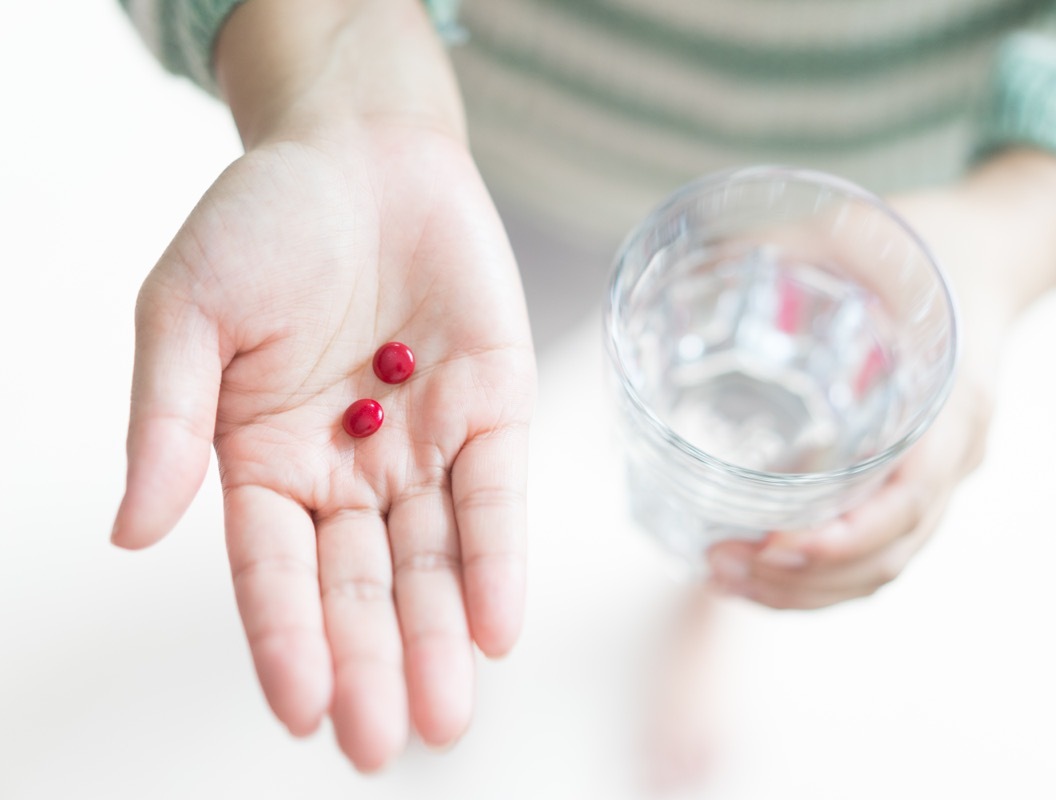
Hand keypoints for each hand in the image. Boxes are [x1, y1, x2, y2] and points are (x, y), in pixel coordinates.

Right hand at [110, 0, 533, 768]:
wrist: (362, 150)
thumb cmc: (264, 223)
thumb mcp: (187, 311)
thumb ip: (167, 421)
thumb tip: (129, 531)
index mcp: (263, 460)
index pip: (272, 571)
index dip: (284, 639)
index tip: (299, 712)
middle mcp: (346, 469)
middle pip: (359, 584)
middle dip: (371, 663)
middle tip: (383, 744)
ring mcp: (423, 445)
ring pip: (433, 558)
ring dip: (438, 634)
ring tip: (446, 714)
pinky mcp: (492, 409)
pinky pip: (496, 493)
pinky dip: (498, 556)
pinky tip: (497, 625)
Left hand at [706, 150, 1055, 608]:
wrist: (993, 253)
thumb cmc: (932, 242)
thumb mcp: (873, 228)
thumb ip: (799, 243)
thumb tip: (706, 257)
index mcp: (954, 398)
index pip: (912, 496)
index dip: (848, 536)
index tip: (777, 544)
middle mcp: (955, 450)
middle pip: (892, 551)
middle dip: (807, 578)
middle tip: (724, 565)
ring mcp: (941, 473)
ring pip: (884, 566)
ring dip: (807, 590)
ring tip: (726, 580)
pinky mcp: (915, 479)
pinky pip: (879, 550)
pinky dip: (823, 578)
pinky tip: (761, 574)